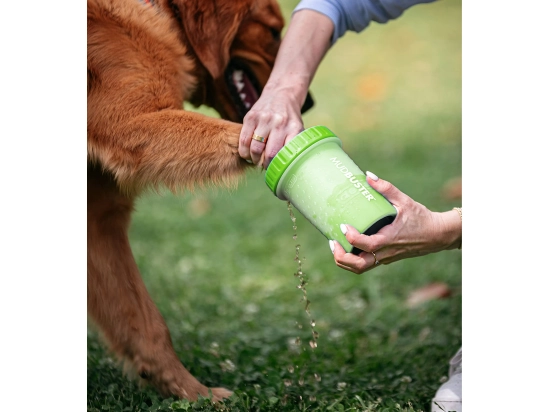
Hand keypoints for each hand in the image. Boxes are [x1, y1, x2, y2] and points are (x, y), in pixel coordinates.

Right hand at [238, 9, 333, 168]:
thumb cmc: (289, 118)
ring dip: (253, 159)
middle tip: (264, 166)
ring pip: (254, 148)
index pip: (285, 154)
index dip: (278, 166)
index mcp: (293, 128)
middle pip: (268, 154)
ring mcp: (264, 119)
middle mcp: (279, 123)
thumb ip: (292, 146)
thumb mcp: (297, 130)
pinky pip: (244, 140)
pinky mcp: (250, 116)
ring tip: (255, 160)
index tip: (275, 170)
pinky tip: (247, 153)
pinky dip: (244, 151)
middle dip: (264, 165)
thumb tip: (285, 168)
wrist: (281, 94)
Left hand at [330, 171, 461, 273]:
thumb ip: (386, 188)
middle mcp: (386, 252)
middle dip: (341, 257)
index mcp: (390, 239)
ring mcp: (385, 258)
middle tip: (332, 241)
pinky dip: (352, 259)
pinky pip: (365, 264)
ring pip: (360, 268)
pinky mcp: (385, 259)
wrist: (437, 235)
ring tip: (335, 245)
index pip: (367, 245)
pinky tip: (346, 245)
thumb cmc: (421, 217)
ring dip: (344, 261)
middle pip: (359, 265)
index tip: (343, 226)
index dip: (352, 238)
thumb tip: (368, 175)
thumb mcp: (405, 200)